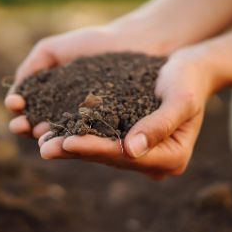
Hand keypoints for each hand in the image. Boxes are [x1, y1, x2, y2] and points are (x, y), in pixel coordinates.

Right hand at [5, 24, 162, 137]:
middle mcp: (69, 117)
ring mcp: (90, 126)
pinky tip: (69, 136)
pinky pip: (93, 137)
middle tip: (21, 125)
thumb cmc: (94, 44)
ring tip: (40, 135)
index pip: (30, 111)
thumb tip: (14, 95)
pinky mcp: (112, 132)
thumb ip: (31, 67)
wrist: (135, 42)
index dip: (20, 111)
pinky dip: (79, 139)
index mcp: (53, 101)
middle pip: (42, 128)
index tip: (15, 105)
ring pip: (64, 137)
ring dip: (49, 138)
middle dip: (28, 128)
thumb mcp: (52, 50)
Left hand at [37, 48, 213, 178]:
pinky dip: (77, 134)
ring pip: (100, 152)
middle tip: (43, 147)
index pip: (125, 156)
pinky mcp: (128, 141)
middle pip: (109, 158)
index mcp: (172, 158)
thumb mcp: (180, 98)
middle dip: (75, 151)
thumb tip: (131, 150)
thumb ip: (159, 124)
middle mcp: (155, 163)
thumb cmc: (189, 80)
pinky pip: (99, 140)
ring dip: (70, 147)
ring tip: (40, 141)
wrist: (191, 69)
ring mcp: (141, 154)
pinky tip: (52, 130)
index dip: (95, 149)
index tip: (67, 142)